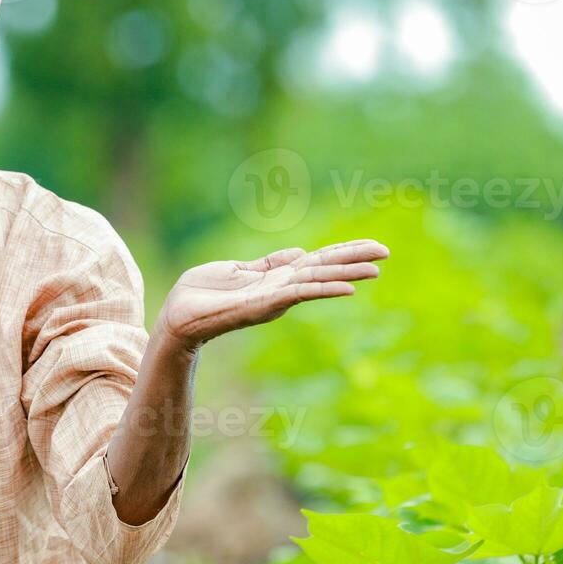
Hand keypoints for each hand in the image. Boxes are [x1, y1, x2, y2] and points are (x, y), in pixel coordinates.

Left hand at [155, 239, 388, 349]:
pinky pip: (298, 294)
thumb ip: (267, 264)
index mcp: (276, 277)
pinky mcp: (263, 305)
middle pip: (324, 269)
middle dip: (354, 261)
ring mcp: (274, 298)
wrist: (175, 317)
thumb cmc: (200, 294)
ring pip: (317, 281)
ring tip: (376, 270)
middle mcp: (280, 289)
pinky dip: (323, 290)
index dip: (344, 252)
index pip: (317, 261)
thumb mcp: (237, 269)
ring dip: (346, 275)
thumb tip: (298, 252)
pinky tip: (346, 289)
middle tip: (387, 253)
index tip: (373, 246)